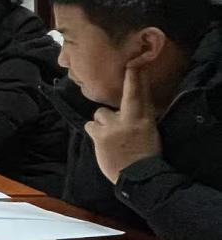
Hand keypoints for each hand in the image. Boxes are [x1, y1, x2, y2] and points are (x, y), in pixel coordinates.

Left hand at [84, 64, 161, 183]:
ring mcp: (112, 127)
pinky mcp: (100, 136)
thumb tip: (133, 102)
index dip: (134, 77)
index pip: (138, 93)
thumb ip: (139, 115)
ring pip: (98, 116)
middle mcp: (127, 119)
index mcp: (143, 117)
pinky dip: (95, 132)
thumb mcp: (148, 130)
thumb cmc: (145, 153)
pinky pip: (91, 126)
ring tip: (111, 139)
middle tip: (119, 132)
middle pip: (107, 107)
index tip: (133, 63)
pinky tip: (104, 143)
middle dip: (109, 117)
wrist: (140, 176)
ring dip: (102, 125)